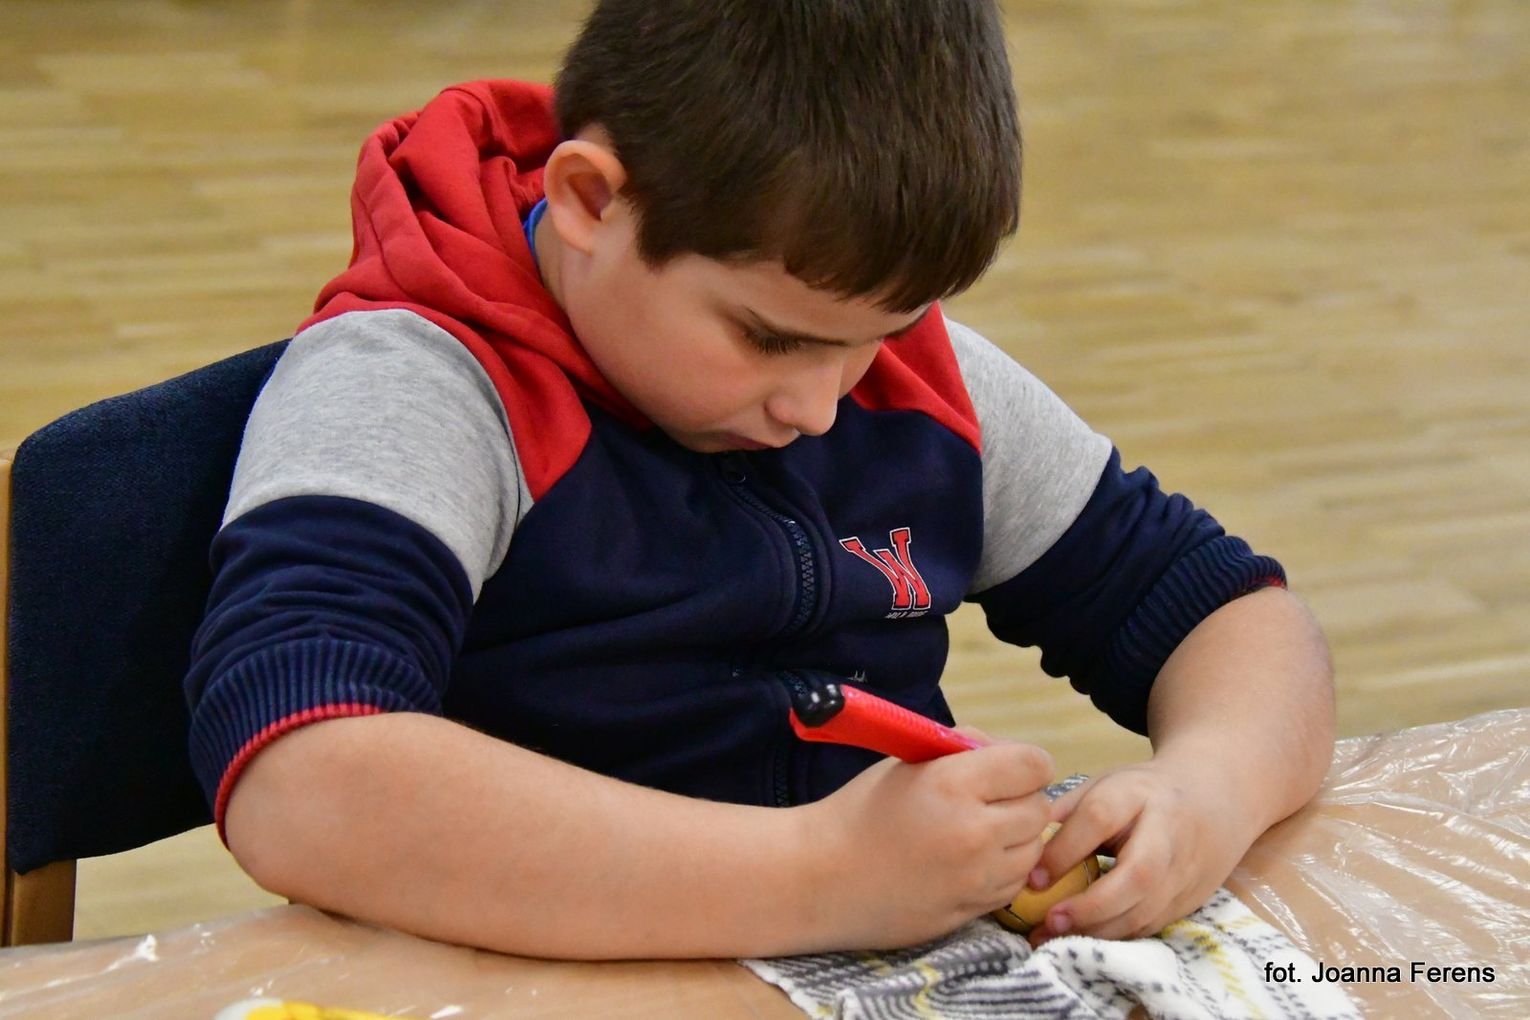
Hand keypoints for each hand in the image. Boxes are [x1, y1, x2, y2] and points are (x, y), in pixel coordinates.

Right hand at [798, 738, 1053, 949]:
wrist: (820, 878)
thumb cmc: (859, 811)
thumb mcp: (908, 763)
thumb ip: (962, 752)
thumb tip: (1005, 755)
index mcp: (954, 784)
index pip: (1034, 766)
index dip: (1025, 764)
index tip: (1008, 769)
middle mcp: (974, 832)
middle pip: (1040, 809)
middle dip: (1021, 800)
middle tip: (989, 801)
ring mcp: (976, 878)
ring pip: (1034, 851)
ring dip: (1016, 839)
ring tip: (977, 835)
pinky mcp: (972, 911)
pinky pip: (1013, 885)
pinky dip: (1002, 872)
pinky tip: (968, 864)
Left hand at [1023, 758, 1259, 946]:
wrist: (1215, 798)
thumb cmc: (1143, 792)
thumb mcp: (1106, 784)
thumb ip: (1067, 809)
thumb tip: (1023, 836)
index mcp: (1139, 793)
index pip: (1100, 818)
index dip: (1065, 850)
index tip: (1032, 879)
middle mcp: (1168, 832)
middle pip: (1139, 874)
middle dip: (1092, 904)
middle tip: (1050, 920)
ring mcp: (1186, 869)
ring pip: (1148, 910)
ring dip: (1099, 931)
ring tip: (1054, 937)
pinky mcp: (1191, 898)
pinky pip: (1152, 925)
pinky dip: (1116, 937)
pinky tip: (1082, 939)